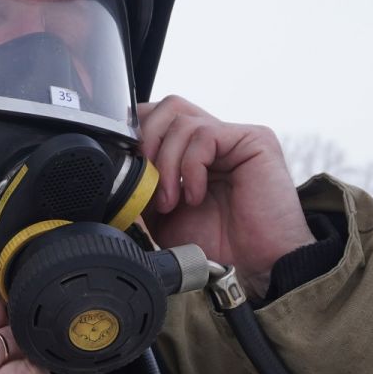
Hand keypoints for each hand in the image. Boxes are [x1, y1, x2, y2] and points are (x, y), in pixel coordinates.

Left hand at [137, 96, 314, 285]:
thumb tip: (119, 164)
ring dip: (166, 163)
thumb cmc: (216, 245)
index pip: (156, 118)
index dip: (136, 135)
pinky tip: (195, 196)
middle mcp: (212, 139)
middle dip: (147, 142)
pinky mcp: (253, 139)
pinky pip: (205, 134)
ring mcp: (232, 137)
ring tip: (171, 201)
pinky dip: (190, 167)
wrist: (252, 267)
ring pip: (181, 119)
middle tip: (147, 183)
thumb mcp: (161, 215)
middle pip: (167, 106)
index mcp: (191, 152)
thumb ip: (143, 185)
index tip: (127, 170)